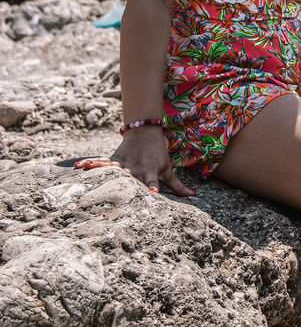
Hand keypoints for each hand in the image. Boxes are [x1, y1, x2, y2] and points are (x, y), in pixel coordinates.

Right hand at [73, 127, 195, 195]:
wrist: (145, 132)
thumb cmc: (158, 154)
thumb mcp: (168, 169)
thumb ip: (178, 186)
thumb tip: (194, 195)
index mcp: (150, 172)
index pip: (152, 182)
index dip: (152, 188)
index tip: (152, 193)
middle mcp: (135, 168)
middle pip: (129, 179)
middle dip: (124, 185)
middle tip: (115, 194)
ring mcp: (123, 163)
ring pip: (112, 169)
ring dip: (101, 170)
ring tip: (87, 171)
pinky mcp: (114, 159)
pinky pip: (102, 162)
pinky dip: (91, 163)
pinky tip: (79, 166)